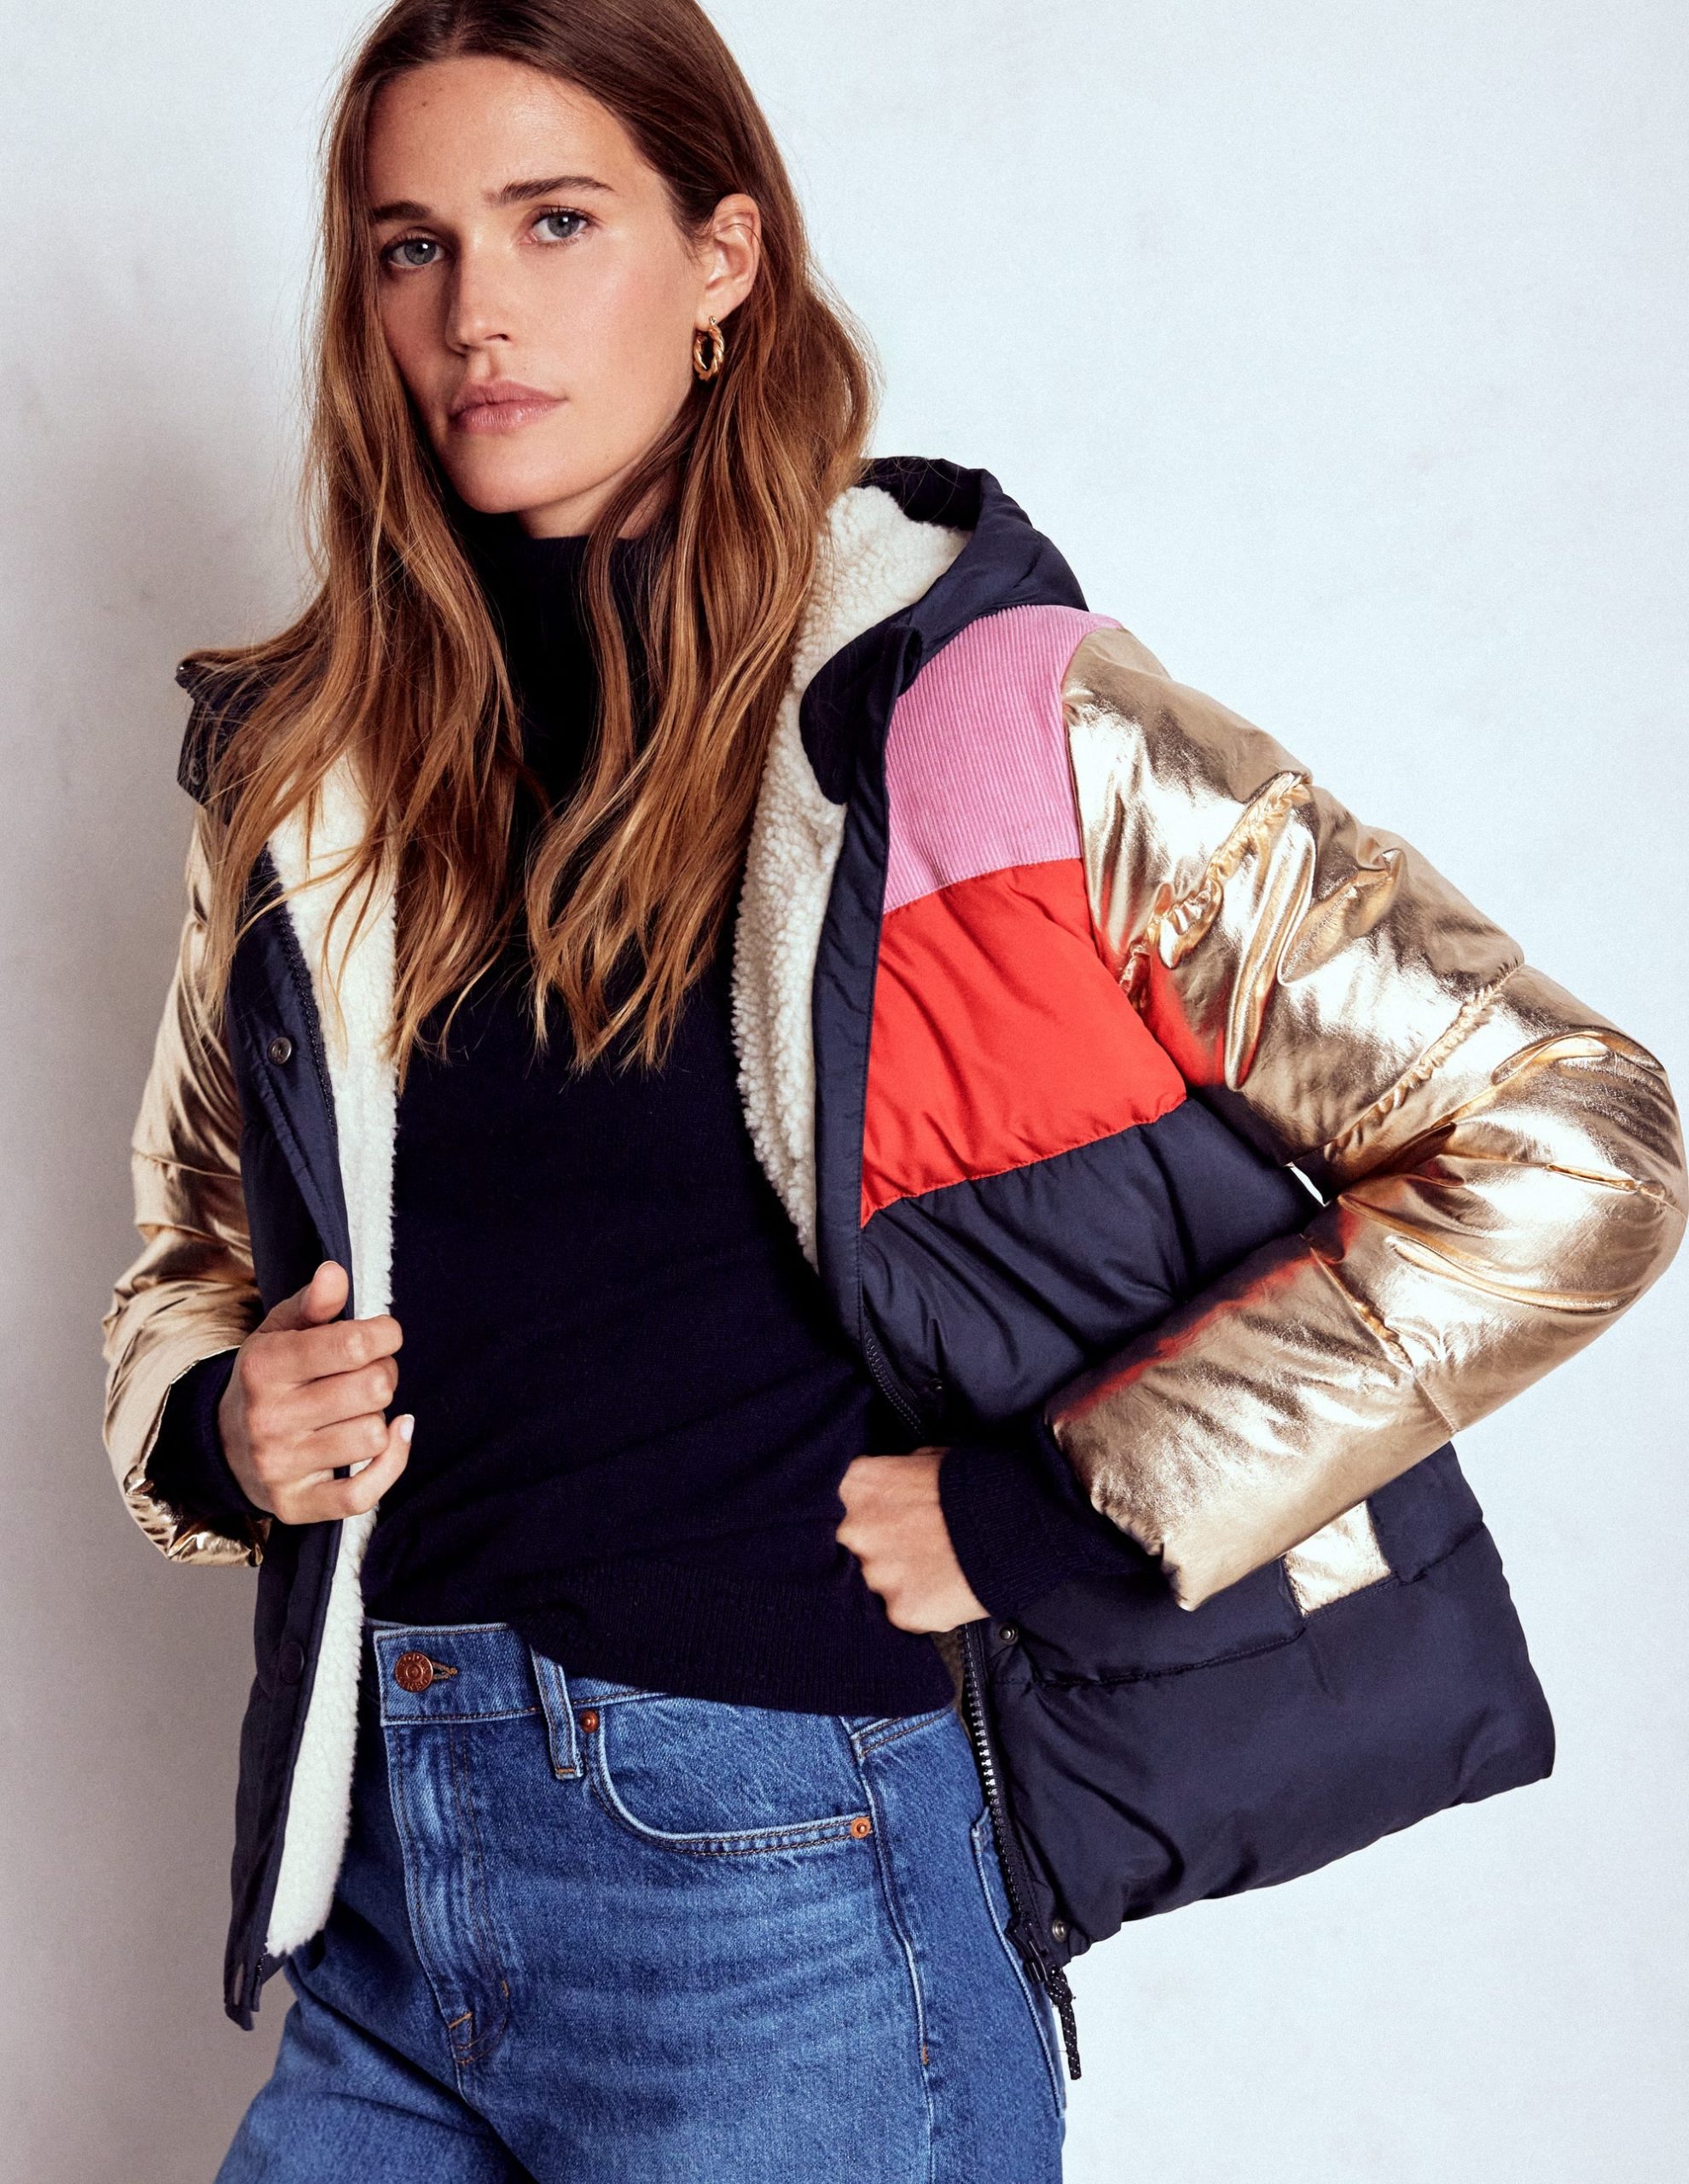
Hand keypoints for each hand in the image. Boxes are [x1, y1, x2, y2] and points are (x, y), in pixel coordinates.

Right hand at [217, 1260, 410, 1523]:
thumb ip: (313, 1302)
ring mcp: (281, 1466)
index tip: (382, 1334)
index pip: (352, 1345)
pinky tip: (391, 1438)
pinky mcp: (296, 1505)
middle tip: (370, 1374)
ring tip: (360, 1409)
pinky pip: (364, 1493)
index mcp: (264, 1367)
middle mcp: (269, 1418)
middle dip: (384, 1375)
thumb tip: (335, 1273)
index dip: (385, 1334)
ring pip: (373, 1436)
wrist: (223, 1444)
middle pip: (372, 1389)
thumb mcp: (280, 1332)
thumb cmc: (268, 1379)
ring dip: (380, 1418)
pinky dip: (391, 1464)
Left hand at [836, 1449, 988, 1633]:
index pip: (834, 1507)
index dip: (858, 1517)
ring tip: (934, 1567)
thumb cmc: (976, 1483)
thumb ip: (892, 1477)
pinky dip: (921, 1604)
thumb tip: (885, 1490)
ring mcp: (876, 1573)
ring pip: (874, 1583)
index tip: (874, 1522)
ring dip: (898, 1578)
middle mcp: (855, 1530)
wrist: (1019, 1521)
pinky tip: (945, 1587)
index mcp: (857, 1485)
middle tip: (910, 1547)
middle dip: (875, 1549)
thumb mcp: (926, 1460)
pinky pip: (901, 1611)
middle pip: (848, 1549)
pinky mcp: (900, 1611)